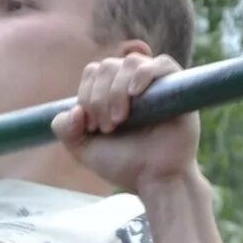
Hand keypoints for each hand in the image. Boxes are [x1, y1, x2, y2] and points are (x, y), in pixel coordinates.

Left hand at [52, 54, 197, 194]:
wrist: (154, 179)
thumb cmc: (124, 164)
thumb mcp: (84, 150)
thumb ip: (66, 130)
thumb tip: (74, 110)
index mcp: (111, 93)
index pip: (93, 72)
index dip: (86, 95)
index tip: (92, 127)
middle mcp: (132, 85)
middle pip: (108, 66)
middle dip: (99, 97)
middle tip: (107, 127)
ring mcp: (155, 84)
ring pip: (130, 63)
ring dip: (117, 90)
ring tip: (120, 119)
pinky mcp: (177, 88)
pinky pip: (161, 63)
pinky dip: (143, 74)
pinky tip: (134, 93)